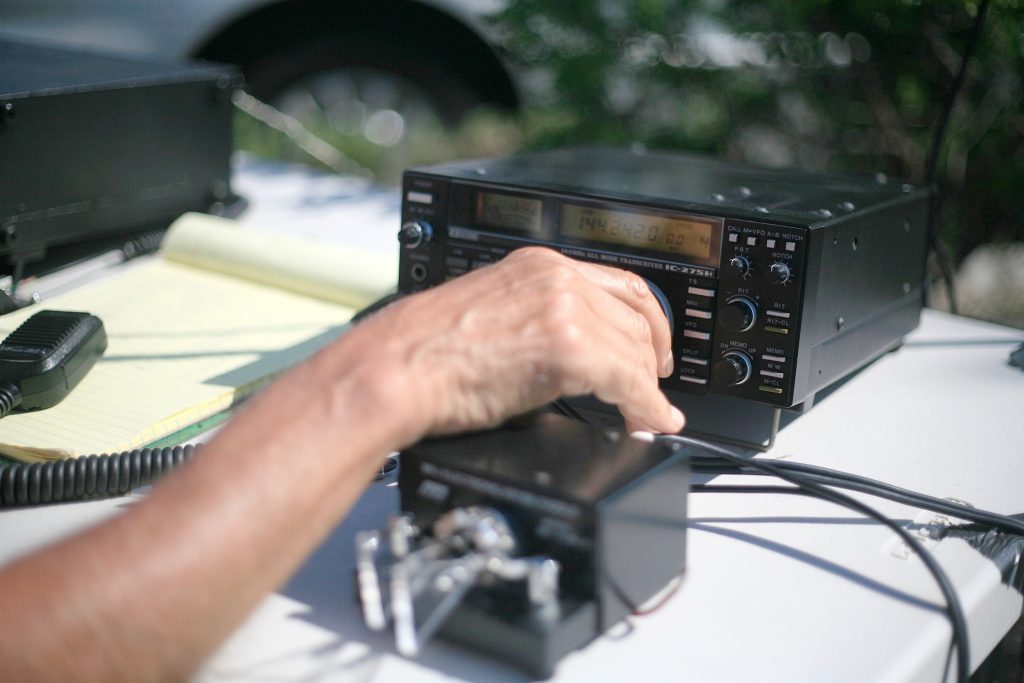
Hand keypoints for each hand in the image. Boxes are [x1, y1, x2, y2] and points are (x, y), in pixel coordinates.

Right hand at [355, 247, 684, 435]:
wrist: (396, 368)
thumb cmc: (424, 353)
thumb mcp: (492, 313)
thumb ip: (536, 319)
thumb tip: (572, 356)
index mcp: (539, 265)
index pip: (621, 285)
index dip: (649, 322)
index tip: (655, 348)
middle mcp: (556, 278)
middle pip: (636, 317)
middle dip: (653, 358)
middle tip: (654, 388)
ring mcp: (563, 309)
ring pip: (636, 351)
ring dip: (648, 389)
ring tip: (649, 415)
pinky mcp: (567, 348)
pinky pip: (629, 381)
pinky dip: (647, 408)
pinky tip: (649, 422)